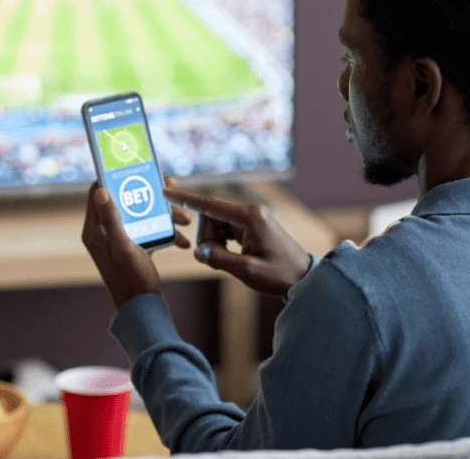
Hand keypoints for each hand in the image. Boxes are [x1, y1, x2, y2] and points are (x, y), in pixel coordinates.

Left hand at [80, 178, 192, 307]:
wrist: (144, 310)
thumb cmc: (131, 280)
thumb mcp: (123, 247)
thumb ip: (113, 219)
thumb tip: (101, 190)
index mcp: (95, 231)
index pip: (98, 193)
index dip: (114, 178)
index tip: (134, 168)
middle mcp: (105, 233)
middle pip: (125, 201)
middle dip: (150, 196)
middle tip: (170, 190)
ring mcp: (120, 240)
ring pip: (141, 215)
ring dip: (163, 215)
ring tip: (184, 219)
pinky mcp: (134, 248)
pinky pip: (150, 230)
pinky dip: (166, 232)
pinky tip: (183, 239)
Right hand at [163, 187, 311, 296]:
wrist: (303, 278)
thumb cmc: (279, 274)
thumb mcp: (247, 271)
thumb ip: (219, 259)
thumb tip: (198, 251)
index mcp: (250, 216)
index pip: (210, 204)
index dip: (186, 199)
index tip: (166, 192)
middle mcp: (250, 211)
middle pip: (210, 216)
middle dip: (207, 238)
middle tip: (218, 259)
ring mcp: (251, 218)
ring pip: (216, 224)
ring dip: (214, 243)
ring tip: (231, 260)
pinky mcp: (251, 226)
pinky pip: (225, 229)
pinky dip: (222, 243)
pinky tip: (233, 255)